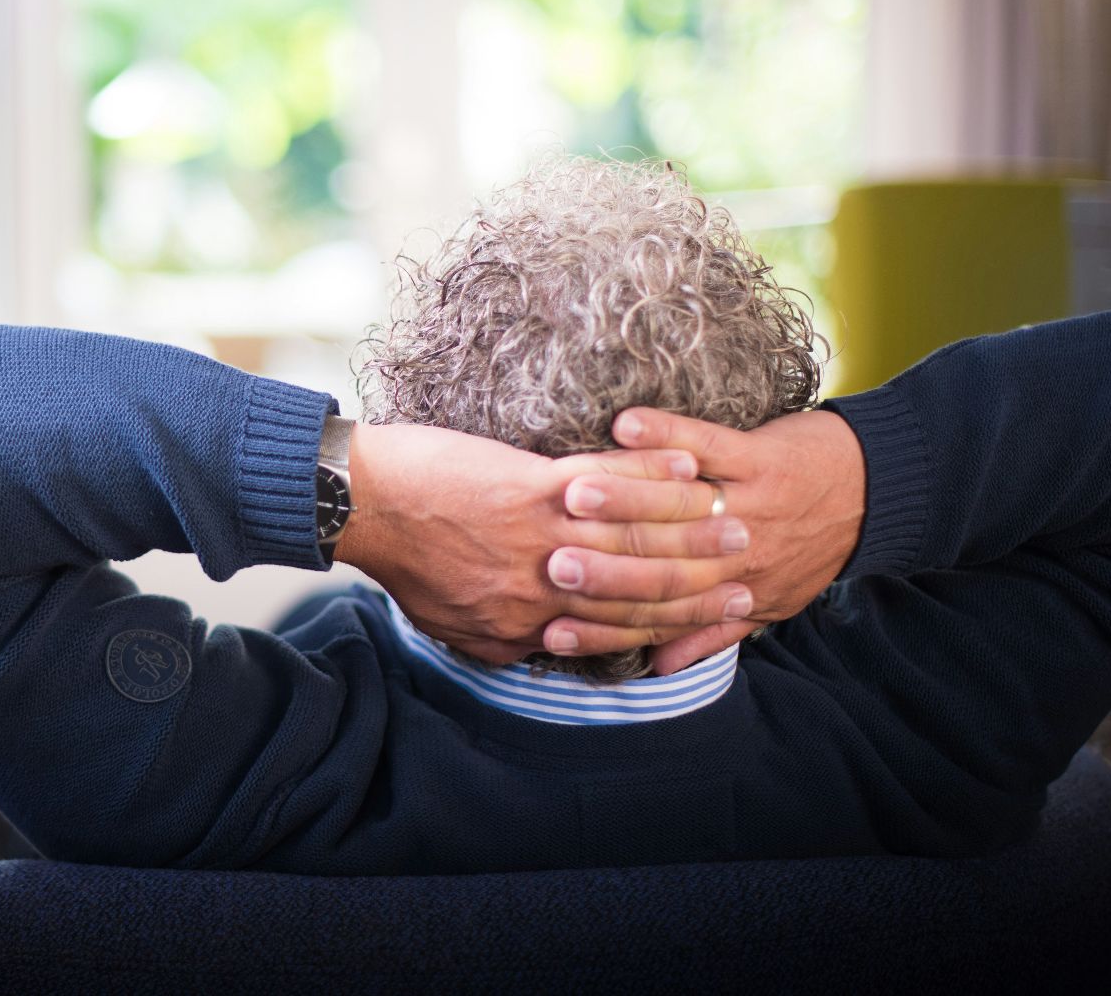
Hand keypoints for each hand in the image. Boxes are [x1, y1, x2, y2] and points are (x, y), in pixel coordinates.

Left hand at [333, 422, 754, 664]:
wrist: (360, 506)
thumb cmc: (403, 561)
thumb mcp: (455, 626)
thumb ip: (508, 640)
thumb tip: (545, 649)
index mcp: (528, 624)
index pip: (620, 629)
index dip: (677, 623)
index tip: (720, 610)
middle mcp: (544, 588)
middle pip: (642, 588)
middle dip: (702, 577)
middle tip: (750, 563)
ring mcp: (540, 537)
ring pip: (634, 538)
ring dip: (692, 524)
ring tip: (734, 513)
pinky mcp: (530, 487)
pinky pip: (606, 484)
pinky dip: (650, 473)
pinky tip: (686, 462)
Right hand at [543, 407, 866, 674]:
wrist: (881, 494)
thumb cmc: (814, 549)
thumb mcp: (769, 604)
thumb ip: (709, 633)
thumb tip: (655, 668)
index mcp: (733, 594)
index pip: (658, 616)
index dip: (603, 625)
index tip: (550, 627)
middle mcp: (739, 556)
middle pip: (661, 564)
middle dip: (602, 566)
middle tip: (549, 564)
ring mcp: (749, 504)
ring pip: (678, 508)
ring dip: (624, 498)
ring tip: (573, 494)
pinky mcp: (761, 457)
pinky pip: (709, 444)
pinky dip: (668, 434)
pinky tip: (624, 425)